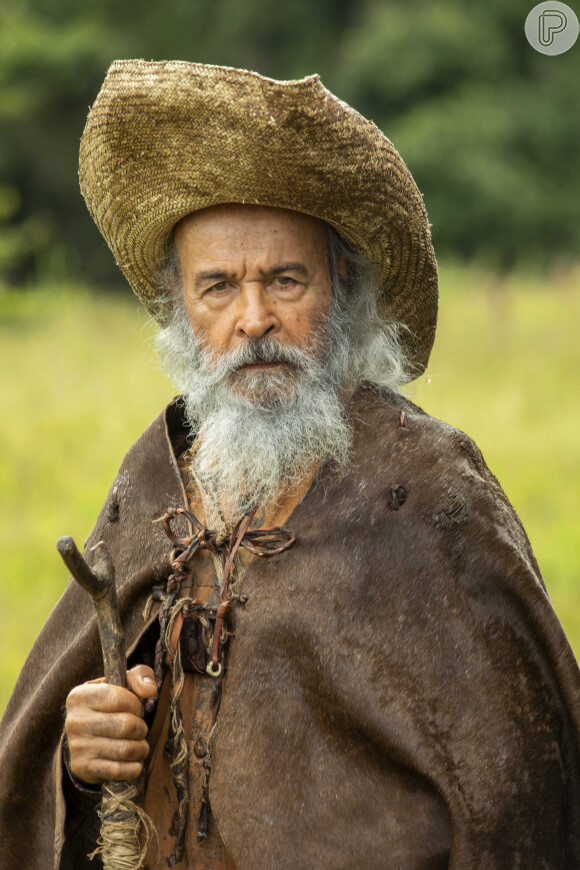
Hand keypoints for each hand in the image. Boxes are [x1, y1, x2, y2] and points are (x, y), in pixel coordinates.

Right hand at [65, 665, 157, 784]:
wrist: (86, 738)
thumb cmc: (109, 705)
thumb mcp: (121, 683)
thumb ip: (139, 676)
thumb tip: (150, 690)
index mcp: (79, 695)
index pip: (118, 698)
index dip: (136, 704)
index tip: (137, 709)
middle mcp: (74, 720)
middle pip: (125, 725)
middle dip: (141, 728)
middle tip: (140, 728)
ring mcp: (76, 745)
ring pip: (124, 749)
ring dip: (141, 748)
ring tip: (140, 745)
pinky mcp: (82, 766)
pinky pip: (117, 770)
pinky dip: (134, 767)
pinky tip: (135, 761)